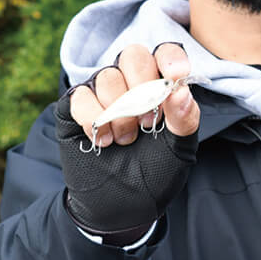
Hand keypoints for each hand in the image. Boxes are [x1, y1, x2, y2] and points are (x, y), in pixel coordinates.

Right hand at [54, 43, 200, 241]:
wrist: (121, 206)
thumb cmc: (155, 172)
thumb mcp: (180, 150)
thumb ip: (185, 118)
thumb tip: (181, 91)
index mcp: (162, 85)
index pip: (165, 53)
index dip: (170, 59)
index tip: (175, 77)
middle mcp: (131, 81)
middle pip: (133, 55)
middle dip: (142, 88)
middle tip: (147, 122)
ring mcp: (102, 92)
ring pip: (107, 77)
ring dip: (119, 113)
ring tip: (126, 139)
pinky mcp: (75, 106)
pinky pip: (81, 96)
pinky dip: (93, 119)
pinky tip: (104, 140)